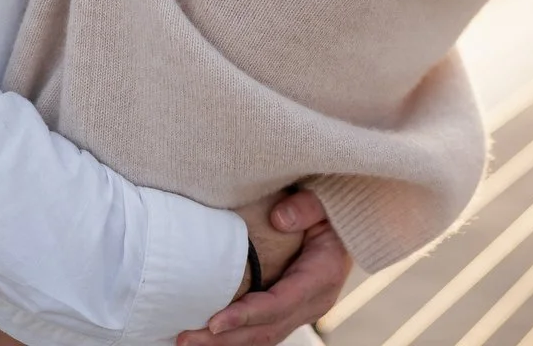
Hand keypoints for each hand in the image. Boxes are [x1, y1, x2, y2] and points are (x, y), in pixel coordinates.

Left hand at [177, 191, 352, 345]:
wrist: (346, 224)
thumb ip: (307, 206)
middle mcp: (314, 302)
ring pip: (262, 337)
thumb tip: (279, 219)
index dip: (246, 316)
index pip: (280, 304)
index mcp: (322, 277)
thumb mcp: (325, 201)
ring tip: (186, 340)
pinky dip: (234, 336)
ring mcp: (302, 310)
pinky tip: (207, 334)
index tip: (214, 322)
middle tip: (185, 337)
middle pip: (266, 330)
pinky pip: (261, 329)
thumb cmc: (331, 210)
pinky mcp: (290, 311)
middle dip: (225, 338)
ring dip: (225, 343)